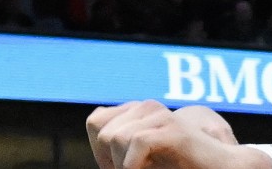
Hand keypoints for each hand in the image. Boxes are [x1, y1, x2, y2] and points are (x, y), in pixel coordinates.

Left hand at [86, 100, 242, 168]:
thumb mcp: (142, 159)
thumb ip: (122, 148)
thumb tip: (97, 128)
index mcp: (139, 115)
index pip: (97, 120)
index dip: (102, 149)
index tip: (122, 166)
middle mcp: (149, 109)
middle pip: (102, 129)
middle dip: (110, 158)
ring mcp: (162, 116)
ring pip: (116, 137)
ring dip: (124, 164)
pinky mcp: (174, 129)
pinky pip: (138, 142)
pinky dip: (135, 165)